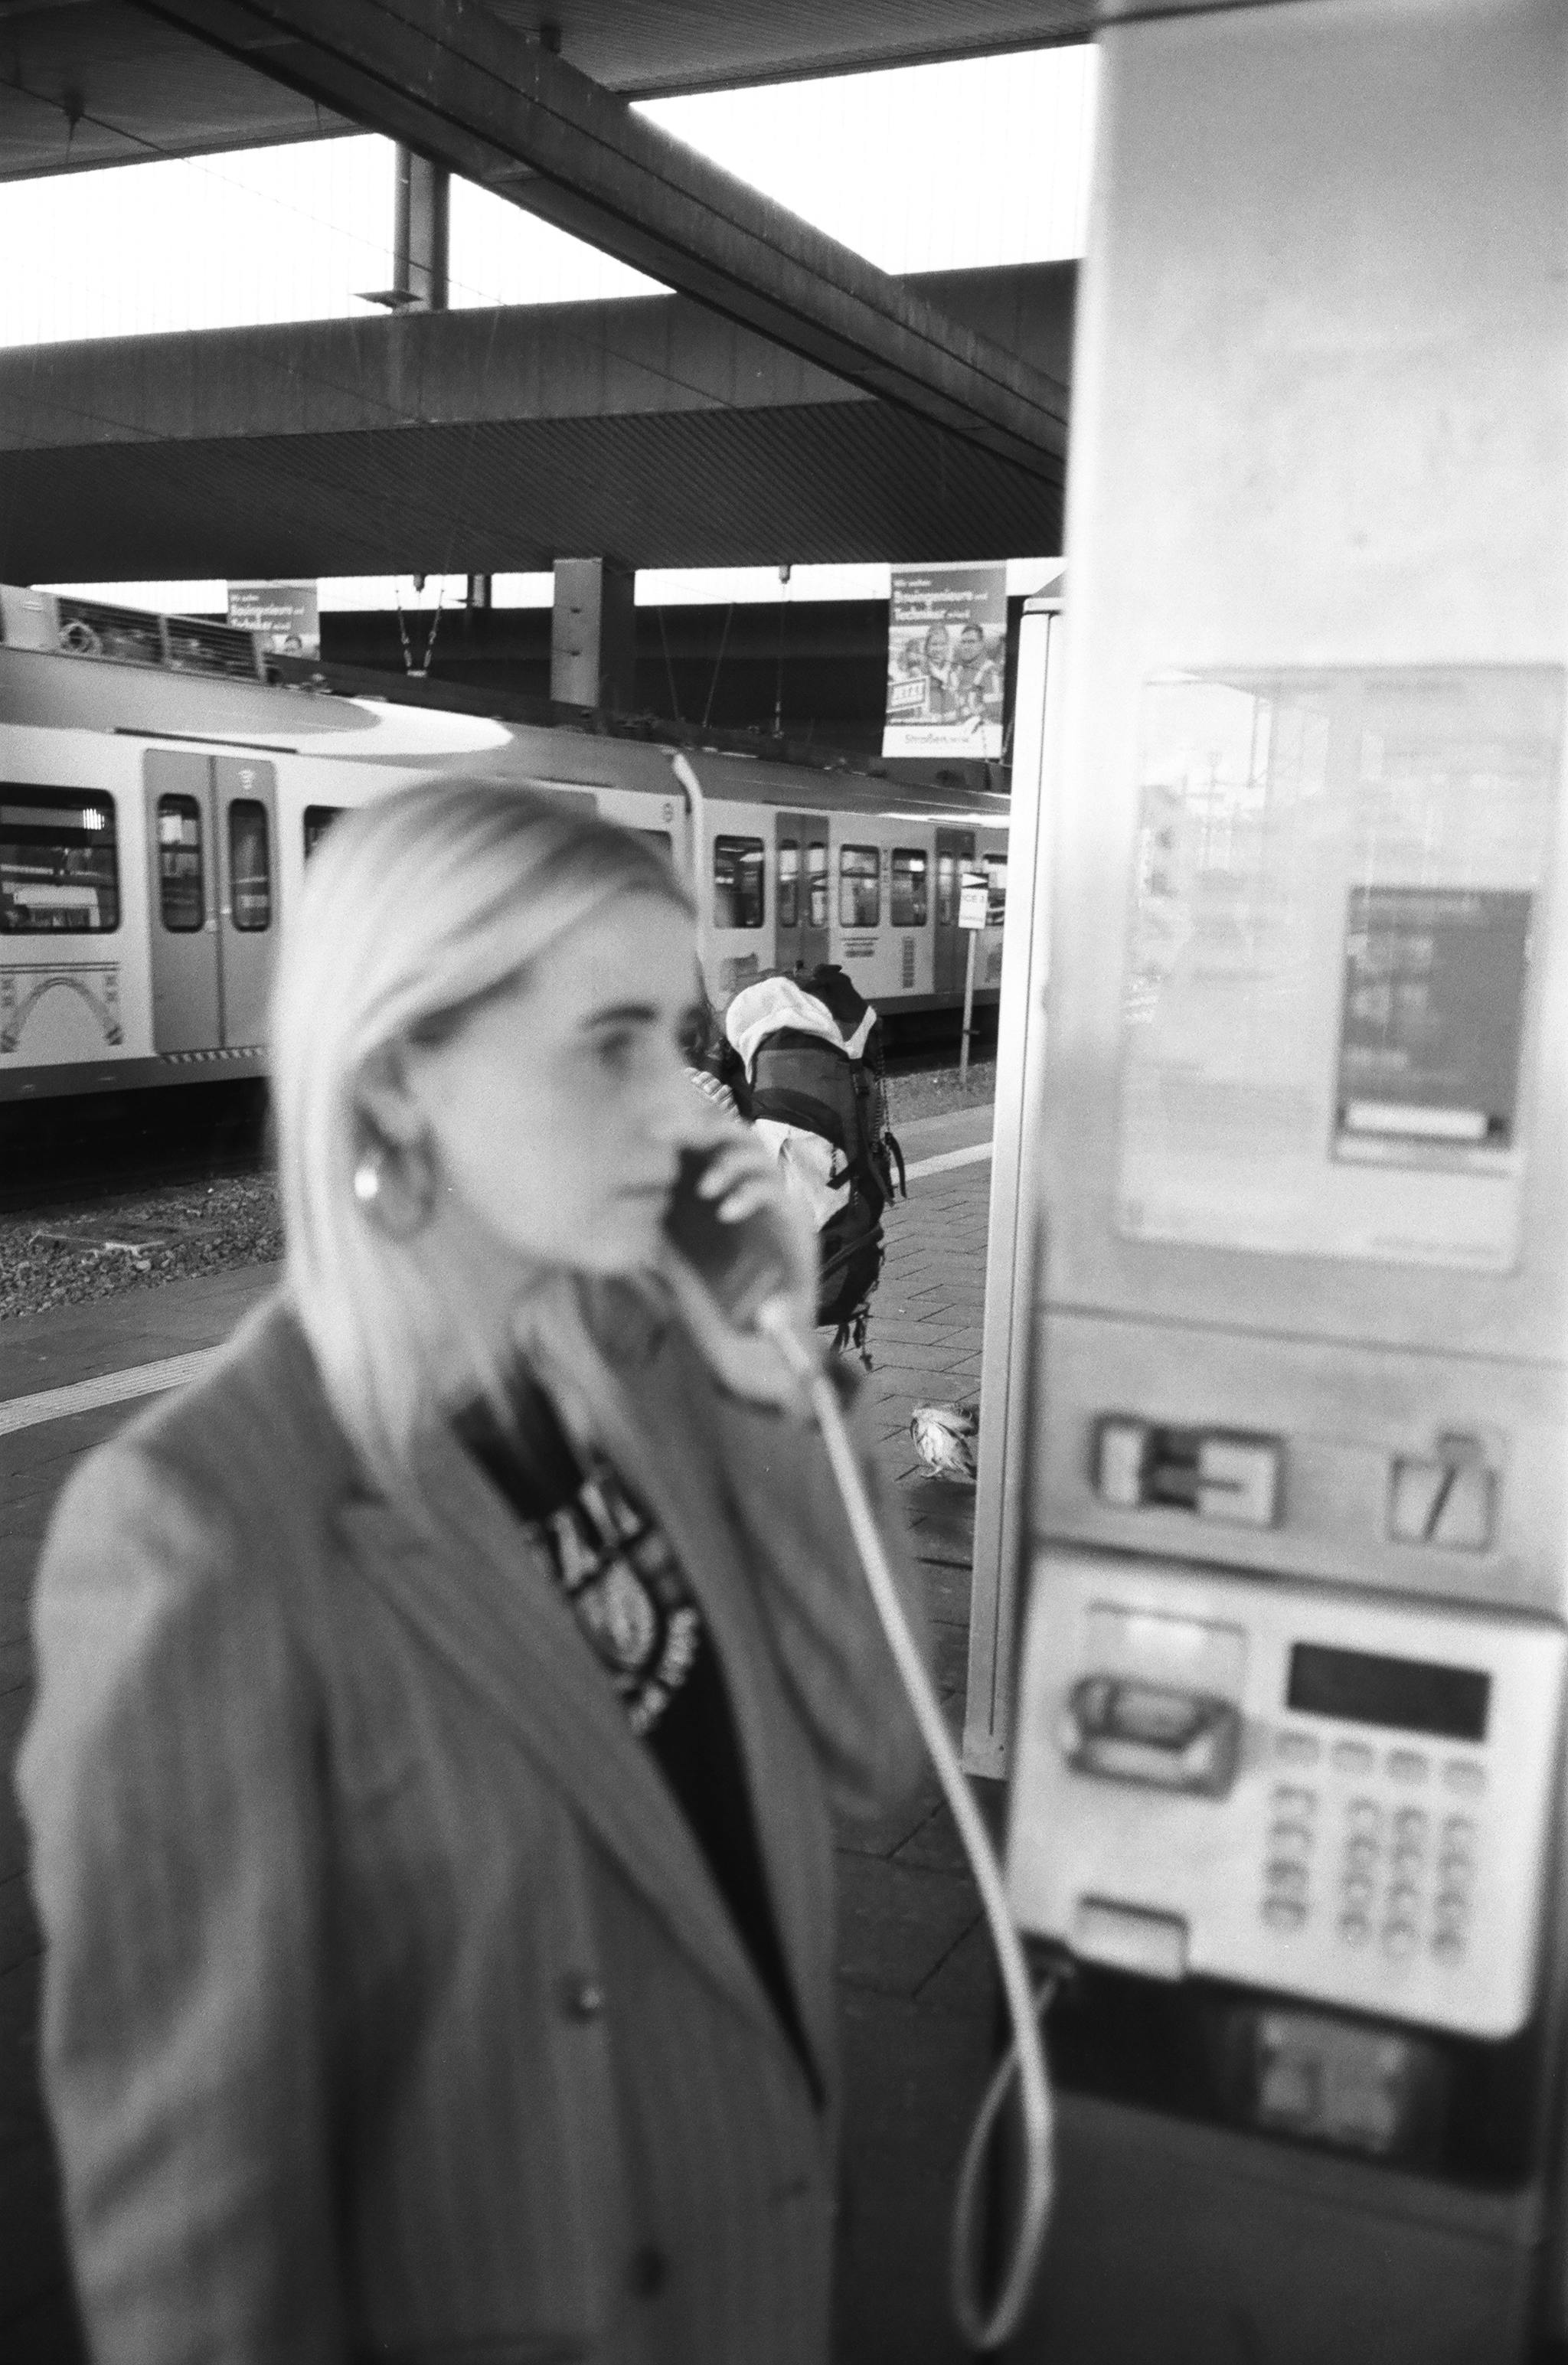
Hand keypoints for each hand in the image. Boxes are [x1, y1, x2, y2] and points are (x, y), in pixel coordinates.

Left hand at [655, 1129, 820, 1411]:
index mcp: (719, 1193)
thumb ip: (653, 1236)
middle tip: (671, 1136)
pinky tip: (726, 1209)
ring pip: (757, 1157)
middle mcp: (748, 1193)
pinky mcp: (796, 1229)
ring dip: (729, 1164)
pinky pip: (776, 1195)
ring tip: (705, 1189)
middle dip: (701, 1128)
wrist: (755, 1353)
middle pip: (731, 1135)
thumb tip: (617, 1209)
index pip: (704, 1142)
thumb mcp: (671, 1266)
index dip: (681, 1126)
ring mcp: (775, 1207)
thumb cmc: (714, 1310)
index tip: (650, 1129)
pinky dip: (750, 1195)